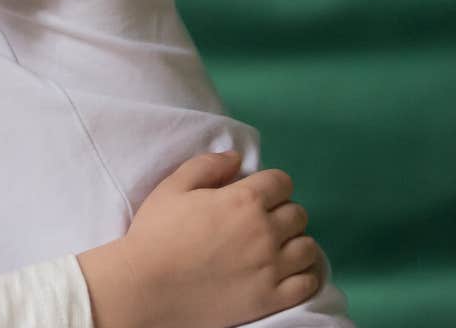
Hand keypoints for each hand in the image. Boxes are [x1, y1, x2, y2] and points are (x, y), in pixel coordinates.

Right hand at [77, 152, 321, 327]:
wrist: (146, 287)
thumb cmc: (155, 234)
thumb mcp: (172, 188)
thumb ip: (206, 165)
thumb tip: (236, 158)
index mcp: (243, 200)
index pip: (282, 182)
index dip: (270, 186)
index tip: (258, 195)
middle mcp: (265, 231)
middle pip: (298, 214)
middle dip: (282, 213)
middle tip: (261, 223)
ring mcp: (272, 267)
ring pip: (308, 247)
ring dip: (295, 244)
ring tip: (275, 249)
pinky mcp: (272, 298)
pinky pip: (308, 283)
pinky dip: (303, 275)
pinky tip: (285, 273)